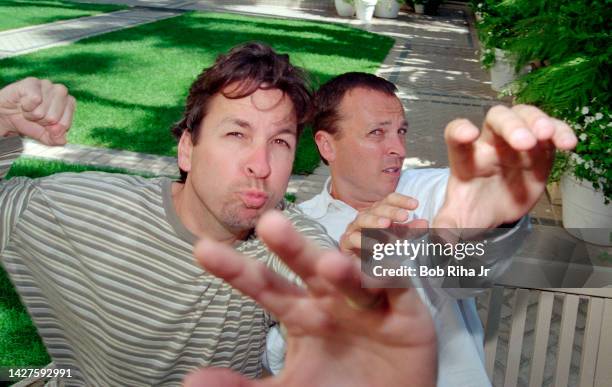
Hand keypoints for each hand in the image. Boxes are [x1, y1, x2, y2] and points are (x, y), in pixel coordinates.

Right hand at [0, 77, 74, 144]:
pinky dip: (27, 106)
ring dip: (33, 114)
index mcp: (69, 103)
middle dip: (42, 121)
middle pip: (54, 117)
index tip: (46, 125)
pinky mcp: (33, 82)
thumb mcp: (45, 136)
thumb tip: (62, 140)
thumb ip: (56, 139)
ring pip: (43, 110)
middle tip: (36, 116)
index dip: (52, 128)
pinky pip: (34, 99)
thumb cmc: (31, 122)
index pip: (65, 123)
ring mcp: (47, 84)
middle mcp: (61, 91)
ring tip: (29, 110)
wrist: (8, 116)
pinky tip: (24, 103)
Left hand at [187, 211, 436, 386]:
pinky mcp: (403, 308)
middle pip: (307, 267)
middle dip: (291, 246)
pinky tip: (384, 270)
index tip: (201, 249)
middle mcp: (329, 297)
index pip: (264, 286)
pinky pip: (397, 286)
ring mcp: (366, 300)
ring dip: (346, 270)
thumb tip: (191, 380)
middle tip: (270, 223)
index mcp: (299, 312)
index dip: (236, 270)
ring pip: (354, 276)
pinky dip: (391, 276)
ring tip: (331, 267)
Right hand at [339, 193, 427, 256]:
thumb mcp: (402, 240)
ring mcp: (354, 229)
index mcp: (380, 213)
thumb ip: (411, 232)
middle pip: (376, 208)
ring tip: (387, 224)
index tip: (415, 205)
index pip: (389, 200)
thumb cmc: (386, 252)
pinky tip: (374, 245)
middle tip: (404, 216)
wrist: (369, 274)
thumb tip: (424, 223)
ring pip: (362, 219)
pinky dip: (362, 240)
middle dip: (390, 211)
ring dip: (374, 221)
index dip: (401, 200)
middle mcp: (366, 218)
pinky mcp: (346, 243)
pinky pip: (351, 238)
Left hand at [433, 104, 576, 228]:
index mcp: (466, 159)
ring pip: (524, 116)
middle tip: (524, 142)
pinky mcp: (539, 148)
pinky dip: (560, 132)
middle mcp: (490, 144)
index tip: (466, 134)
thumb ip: (447, 227)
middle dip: (510, 125)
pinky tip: (568, 144)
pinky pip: (550, 131)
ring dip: (536, 121)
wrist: (496, 211)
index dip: (458, 130)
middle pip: (496, 119)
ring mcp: (515, 143)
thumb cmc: (474, 207)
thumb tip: (441, 240)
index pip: (455, 135)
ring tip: (546, 135)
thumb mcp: (458, 219)